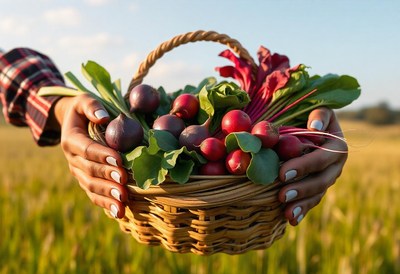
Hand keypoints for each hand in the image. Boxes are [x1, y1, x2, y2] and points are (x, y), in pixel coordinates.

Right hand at [51, 93, 128, 217]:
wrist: (73, 123)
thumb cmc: (84, 110)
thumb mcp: (84, 100)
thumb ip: (92, 106)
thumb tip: (103, 117)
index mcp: (71, 139)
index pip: (87, 149)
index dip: (102, 155)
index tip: (119, 160)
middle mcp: (72, 159)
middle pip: (90, 170)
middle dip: (107, 176)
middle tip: (124, 181)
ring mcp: (78, 172)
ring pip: (91, 186)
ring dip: (107, 195)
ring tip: (122, 201)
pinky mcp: (86, 181)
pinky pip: (94, 195)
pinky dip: (105, 204)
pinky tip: (119, 213)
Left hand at [277, 107, 347, 225]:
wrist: (312, 126)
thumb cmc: (311, 115)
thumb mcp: (318, 109)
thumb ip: (319, 114)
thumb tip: (314, 127)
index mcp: (336, 146)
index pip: (321, 158)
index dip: (303, 167)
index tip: (282, 173)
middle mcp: (335, 165)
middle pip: (321, 181)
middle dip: (301, 189)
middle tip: (280, 195)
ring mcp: (328, 178)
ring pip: (317, 194)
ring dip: (302, 204)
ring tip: (286, 212)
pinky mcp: (319, 187)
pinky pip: (313, 201)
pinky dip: (303, 210)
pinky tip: (291, 220)